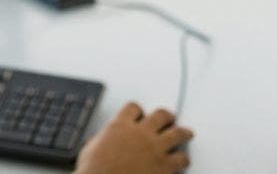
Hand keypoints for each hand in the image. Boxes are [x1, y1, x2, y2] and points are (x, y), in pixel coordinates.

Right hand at [76, 102, 192, 173]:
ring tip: (186, 133)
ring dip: (182, 132)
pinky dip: (182, 159)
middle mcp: (140, 133)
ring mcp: (155, 148)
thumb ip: (100, 140)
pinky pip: (182, 158)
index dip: (137, 111)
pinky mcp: (166, 166)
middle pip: (161, 115)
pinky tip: (181, 161)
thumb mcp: (90, 150)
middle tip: (169, 119)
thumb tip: (99, 142)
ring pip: (178, 132)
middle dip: (166, 117)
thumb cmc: (95, 171)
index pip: (134, 108)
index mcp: (120, 126)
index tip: (139, 115)